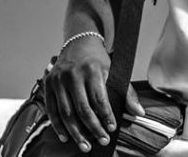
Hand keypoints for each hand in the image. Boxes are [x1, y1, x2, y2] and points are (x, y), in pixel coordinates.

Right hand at [44, 36, 144, 151]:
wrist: (79, 41)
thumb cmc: (98, 59)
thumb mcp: (114, 70)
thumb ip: (126, 92)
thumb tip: (139, 113)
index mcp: (92, 70)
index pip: (99, 98)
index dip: (106, 116)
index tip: (111, 129)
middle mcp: (73, 74)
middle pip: (83, 108)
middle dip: (93, 128)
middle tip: (102, 141)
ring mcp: (58, 80)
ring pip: (66, 112)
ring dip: (76, 133)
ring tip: (85, 145)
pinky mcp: (48, 84)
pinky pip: (52, 110)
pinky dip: (58, 126)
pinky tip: (66, 137)